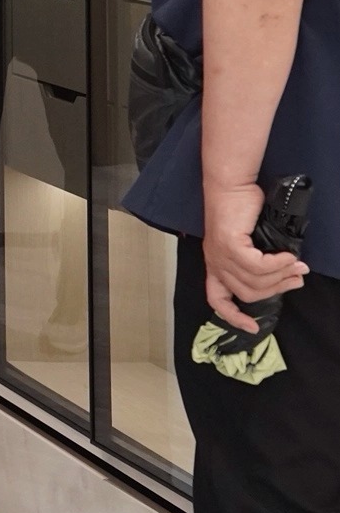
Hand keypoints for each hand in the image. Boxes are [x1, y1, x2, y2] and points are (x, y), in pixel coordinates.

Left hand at [202, 181, 308, 332]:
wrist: (230, 184)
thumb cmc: (241, 208)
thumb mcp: (252, 240)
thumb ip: (263, 260)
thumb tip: (290, 274)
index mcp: (216, 264)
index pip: (217, 299)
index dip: (232, 316)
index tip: (251, 328)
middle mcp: (215, 262)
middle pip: (248, 293)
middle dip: (277, 289)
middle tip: (298, 277)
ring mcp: (220, 254)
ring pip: (255, 281)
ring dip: (281, 276)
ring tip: (298, 266)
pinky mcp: (229, 245)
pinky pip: (258, 266)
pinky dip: (277, 264)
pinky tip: (287, 257)